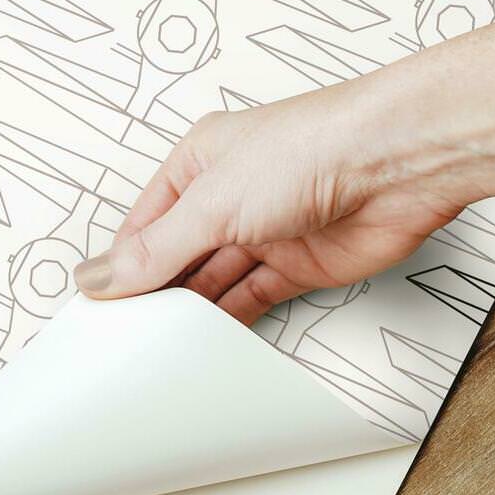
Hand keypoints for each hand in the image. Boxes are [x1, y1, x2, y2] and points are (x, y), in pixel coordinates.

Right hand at [74, 20, 494, 323]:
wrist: (397, 164)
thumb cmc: (309, 151)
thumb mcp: (210, 203)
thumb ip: (154, 250)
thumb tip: (97, 277)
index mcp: (197, 166)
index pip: (143, 225)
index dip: (121, 266)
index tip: (99, 307)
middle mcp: (227, 198)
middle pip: (176, 256)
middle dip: (155, 291)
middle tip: (126, 334)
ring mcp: (262, 232)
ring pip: (212, 280)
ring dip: (190, 310)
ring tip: (159, 344)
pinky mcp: (296, 265)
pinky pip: (251, 297)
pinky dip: (229, 320)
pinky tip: (206, 341)